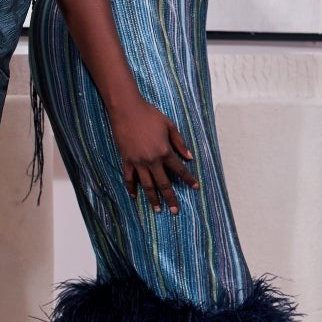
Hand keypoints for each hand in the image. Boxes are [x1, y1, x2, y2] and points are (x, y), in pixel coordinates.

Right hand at [108, 99, 197, 214]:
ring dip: (153, 198)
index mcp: (165, 151)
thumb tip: (189, 157)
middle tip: (175, 211)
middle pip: (164, 183)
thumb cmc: (149, 115)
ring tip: (157, 209)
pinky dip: (132, 187)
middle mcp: (152, 160)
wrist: (127, 110)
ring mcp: (138, 162)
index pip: (180, 170)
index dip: (188, 180)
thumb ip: (179, 142)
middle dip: (171, 198)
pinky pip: (129, 178)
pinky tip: (135, 196)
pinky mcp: (126, 160)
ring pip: (147, 185)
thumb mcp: (169, 125)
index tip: (195, 188)